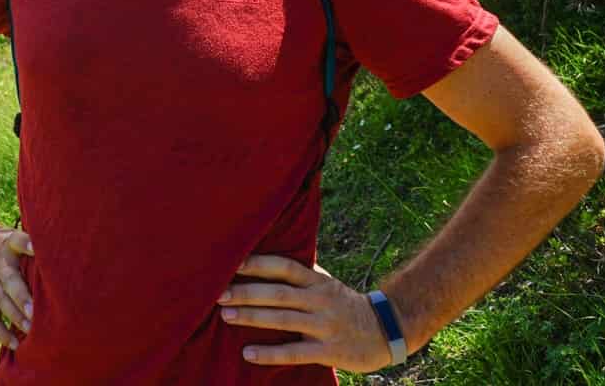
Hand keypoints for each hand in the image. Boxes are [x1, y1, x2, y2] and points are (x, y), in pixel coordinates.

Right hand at [0, 223, 33, 349]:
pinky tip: (14, 344)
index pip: (18, 241)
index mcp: (8, 246)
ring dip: (16, 318)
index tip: (36, 248)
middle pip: (11, 282)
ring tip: (31, 331)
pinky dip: (0, 331)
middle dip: (23, 298)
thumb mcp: (11, 234)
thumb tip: (55, 250)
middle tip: (35, 313)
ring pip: (2, 302)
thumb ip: (29, 244)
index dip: (27, 244)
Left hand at [218, 254, 395, 371]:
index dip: (259, 263)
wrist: (386, 331)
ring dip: (252, 318)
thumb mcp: (326, 283)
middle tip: (218, 293)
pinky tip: (248, 353)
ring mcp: (325, 326)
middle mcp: (320, 300)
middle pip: (279, 293)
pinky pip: (295, 352)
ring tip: (226, 316)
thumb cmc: (345, 304)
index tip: (232, 262)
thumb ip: (301, 271)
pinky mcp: (329, 352)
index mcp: (317, 281)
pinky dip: (271, 353)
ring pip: (283, 320)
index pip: (285, 266)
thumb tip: (268, 251)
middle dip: (247, 292)